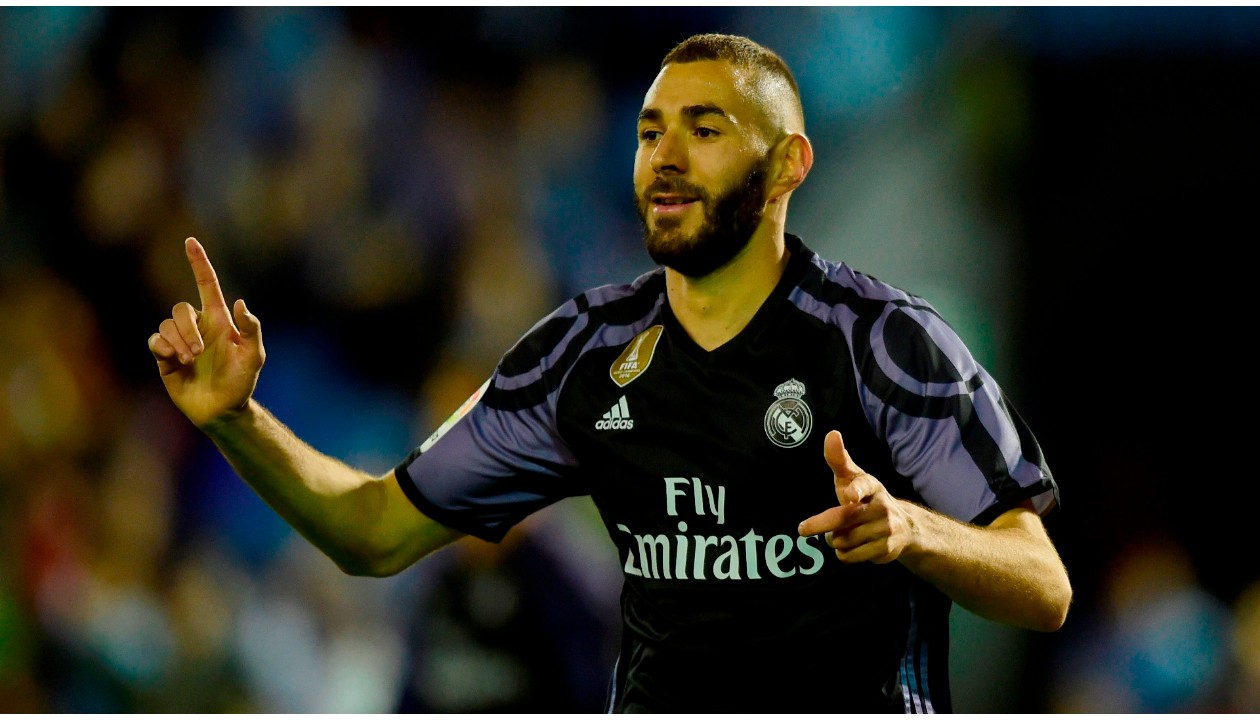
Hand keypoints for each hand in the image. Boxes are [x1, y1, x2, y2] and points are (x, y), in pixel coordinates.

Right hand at [147, 237, 264, 427]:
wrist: (222, 409)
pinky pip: (154, 340)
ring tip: (189, 360)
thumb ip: (251, 329)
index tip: (190, 241)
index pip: (207, 285)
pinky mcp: (164, 357)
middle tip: (198, 352)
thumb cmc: (241, 382)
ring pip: (166, 324)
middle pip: (180, 308)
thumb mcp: (254, 356)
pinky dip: (163, 348)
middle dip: (187, 328)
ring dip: (177, 341)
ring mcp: (180, 341)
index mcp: (219, 321)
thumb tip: (240, 302)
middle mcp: (197, 327)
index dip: (199, 263)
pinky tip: (174, 361)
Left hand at [798, 430, 914, 563]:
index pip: (863, 485)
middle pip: (845, 518)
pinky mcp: (886, 549)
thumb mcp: (851, 478)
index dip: (856, 490)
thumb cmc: (864, 498)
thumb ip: (838, 459)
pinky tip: (849, 547)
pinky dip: (844, 554)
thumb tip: (832, 433)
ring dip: (835, 540)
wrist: (902, 527)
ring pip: (845, 539)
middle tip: (802, 529)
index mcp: (871, 485)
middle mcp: (881, 506)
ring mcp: (886, 529)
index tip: (849, 495)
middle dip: (821, 524)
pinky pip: (852, 556)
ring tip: (840, 534)